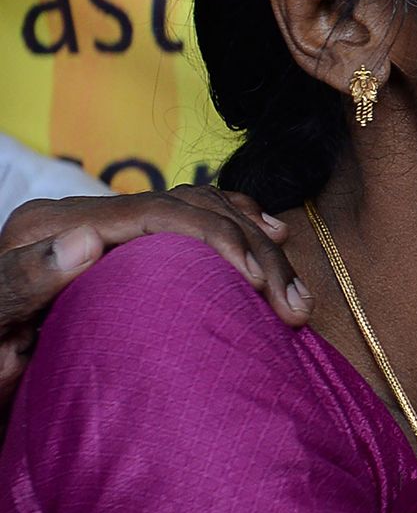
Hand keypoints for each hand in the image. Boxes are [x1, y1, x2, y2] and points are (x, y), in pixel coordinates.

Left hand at [0, 186, 309, 405]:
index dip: (214, 238)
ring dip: (256, 243)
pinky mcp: (117, 242)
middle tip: (293, 305)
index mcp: (48, 227)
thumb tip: (86, 238)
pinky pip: (188, 213)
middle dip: (251, 249)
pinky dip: (235, 221)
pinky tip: (270, 234)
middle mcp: (78, 216)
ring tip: (293, 291)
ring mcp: (100, 224)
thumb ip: (22, 284)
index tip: (256, 281)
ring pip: (198, 208)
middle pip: (187, 208)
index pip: (152, 212)